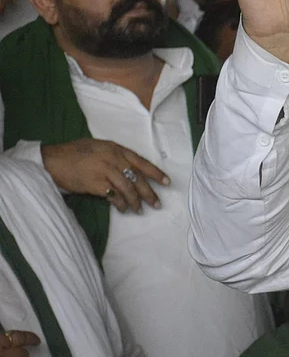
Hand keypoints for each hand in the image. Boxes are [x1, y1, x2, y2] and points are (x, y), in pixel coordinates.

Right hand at [41, 139, 168, 212]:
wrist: (53, 160)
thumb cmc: (75, 153)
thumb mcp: (98, 147)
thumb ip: (115, 156)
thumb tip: (130, 170)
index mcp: (116, 149)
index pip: (141, 162)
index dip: (155, 173)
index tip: (167, 182)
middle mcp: (113, 158)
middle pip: (137, 178)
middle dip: (149, 192)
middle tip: (157, 203)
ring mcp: (104, 171)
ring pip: (127, 188)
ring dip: (135, 201)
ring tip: (140, 209)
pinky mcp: (95, 183)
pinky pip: (113, 196)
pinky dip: (120, 204)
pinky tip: (123, 209)